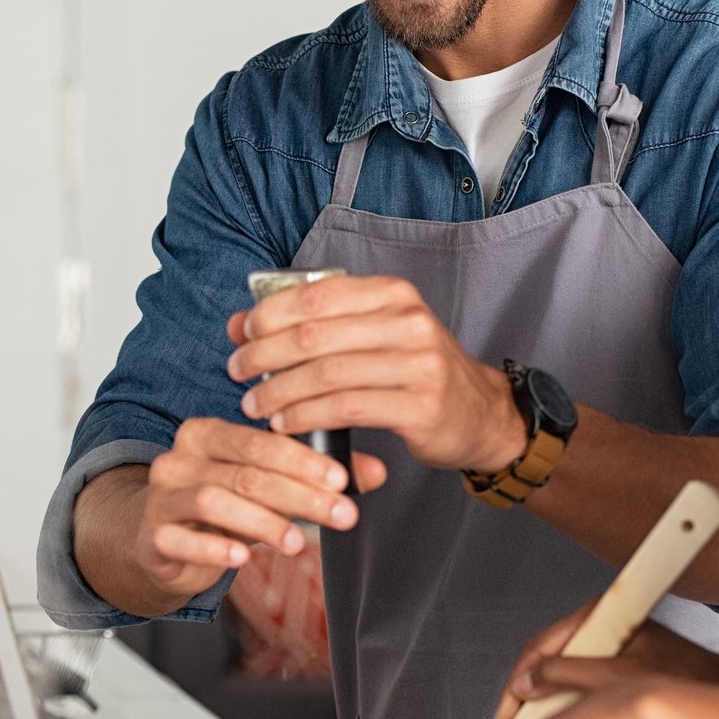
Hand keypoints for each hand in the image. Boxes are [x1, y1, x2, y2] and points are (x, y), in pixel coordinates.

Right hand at [133, 417, 388, 602]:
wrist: (158, 541)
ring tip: (298, 542)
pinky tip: (243, 557)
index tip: (342, 480)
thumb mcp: (267, 486)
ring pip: (213, 501)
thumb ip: (317, 477)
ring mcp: (161, 497)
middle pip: (245, 472)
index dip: (304, 460)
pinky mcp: (152, 536)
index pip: (260, 440)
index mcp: (207, 433)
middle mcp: (179, 457)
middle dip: (299, 495)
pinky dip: (213, 549)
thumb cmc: (220, 506)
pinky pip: (179, 539)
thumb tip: (377, 473)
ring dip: (262, 522)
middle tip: (341, 515)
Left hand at [225, 275, 526, 474]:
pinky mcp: (420, 406)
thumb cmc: (414, 372)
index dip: (270, 315)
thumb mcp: (370, 335)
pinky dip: (307, 416)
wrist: (480, 413)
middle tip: (238, 372)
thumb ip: (311, 326)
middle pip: (316, 334)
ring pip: (327, 373)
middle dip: (265, 355)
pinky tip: (286, 424)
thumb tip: (240, 322)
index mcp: (392, 294)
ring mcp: (418, 364)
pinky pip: (346, 408)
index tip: (242, 336)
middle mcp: (408, 322)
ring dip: (280, 391)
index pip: (317, 295)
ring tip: (254, 404)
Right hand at [494, 615, 718, 718]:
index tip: (508, 709)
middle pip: (547, 657)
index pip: (541, 644)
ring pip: (561, 670)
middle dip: (527, 691)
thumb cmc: (684, 677)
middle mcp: (602, 623)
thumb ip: (567, 676)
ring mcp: (608, 642)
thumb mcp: (616, 678)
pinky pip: (578, 678)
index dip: (518, 680)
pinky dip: (565, 700)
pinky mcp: (616, 660)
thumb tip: (528, 682)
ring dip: (545, 698)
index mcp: (600, 613)